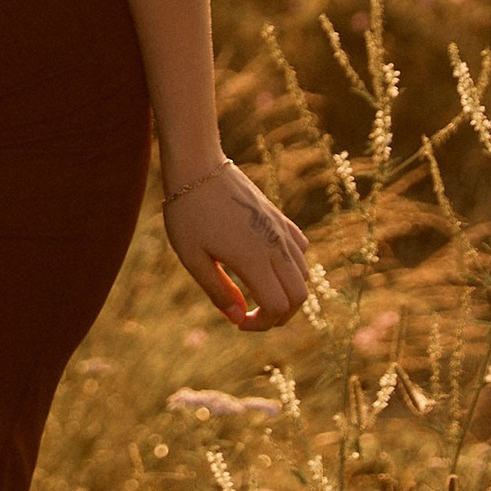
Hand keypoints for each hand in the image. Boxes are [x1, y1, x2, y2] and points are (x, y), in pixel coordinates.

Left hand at [160, 157, 310, 328]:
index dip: (261, 324)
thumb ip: (218, 291)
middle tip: (252, 315)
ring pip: (303, 274)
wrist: (198, 165)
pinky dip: (293, 267)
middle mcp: (274, 245)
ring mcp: (280, 229)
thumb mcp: (192, 257)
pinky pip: (300, 249)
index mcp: (253, 259)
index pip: (277, 307)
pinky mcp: (279, 217)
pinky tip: (268, 265)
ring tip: (258, 293)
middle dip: (280, 315)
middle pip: (299, 296)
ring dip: (287, 292)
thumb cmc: (188, 211)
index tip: (238, 321)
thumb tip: (237, 318)